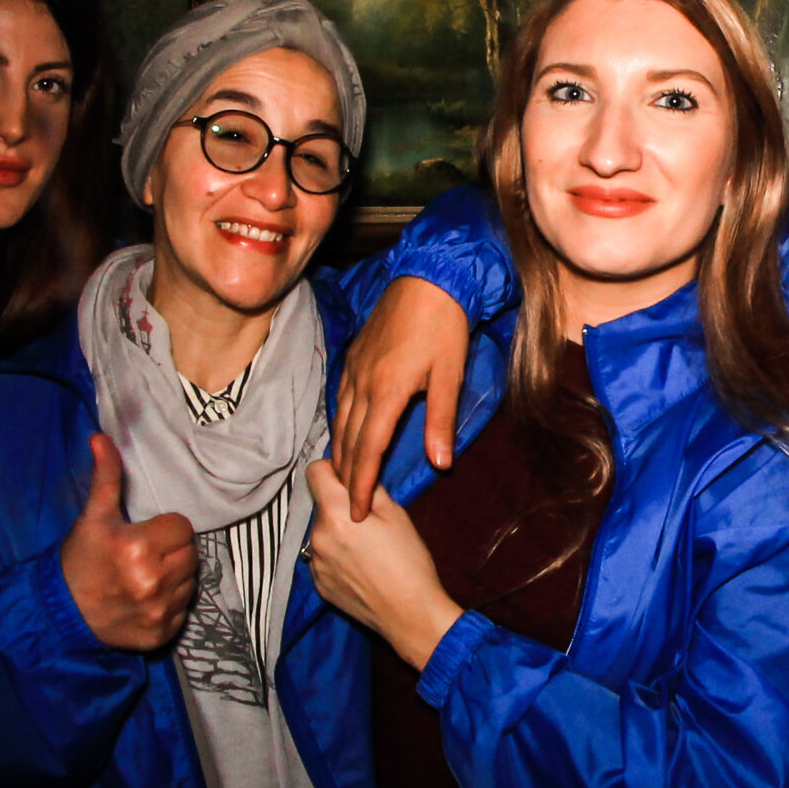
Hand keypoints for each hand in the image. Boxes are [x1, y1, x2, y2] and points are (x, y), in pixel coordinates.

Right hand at [59, 433, 198, 650]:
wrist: (61, 613)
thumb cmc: (80, 560)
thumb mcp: (93, 517)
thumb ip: (106, 478)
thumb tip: (101, 438)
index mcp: (138, 548)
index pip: (183, 527)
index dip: (164, 529)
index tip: (142, 535)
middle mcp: (152, 581)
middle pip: (190, 553)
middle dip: (171, 551)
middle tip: (143, 556)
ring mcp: (158, 611)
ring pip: (190, 581)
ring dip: (174, 577)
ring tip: (144, 577)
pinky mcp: (161, 634)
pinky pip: (184, 610)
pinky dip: (169, 604)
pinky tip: (145, 600)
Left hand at [304, 461, 462, 669]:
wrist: (410, 615)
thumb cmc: (409, 562)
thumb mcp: (396, 514)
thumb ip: (369, 487)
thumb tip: (357, 472)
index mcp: (335, 515)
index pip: (314, 472)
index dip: (332, 470)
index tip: (350, 479)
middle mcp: (317, 538)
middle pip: (320, 504)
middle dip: (340, 505)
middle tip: (370, 519)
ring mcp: (315, 563)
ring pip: (321, 531)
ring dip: (337, 531)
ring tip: (368, 548)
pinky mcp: (318, 584)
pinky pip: (323, 557)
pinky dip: (337, 555)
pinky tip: (362, 567)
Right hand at [332, 276, 471, 519]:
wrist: (428, 277)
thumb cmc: (445, 325)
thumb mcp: (450, 374)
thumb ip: (441, 421)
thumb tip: (440, 464)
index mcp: (387, 390)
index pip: (369, 448)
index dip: (361, 482)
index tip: (357, 510)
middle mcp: (363, 381)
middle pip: (349, 438)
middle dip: (345, 474)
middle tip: (344, 504)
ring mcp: (355, 367)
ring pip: (340, 418)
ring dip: (339, 450)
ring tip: (340, 477)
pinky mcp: (355, 355)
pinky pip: (340, 398)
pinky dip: (339, 423)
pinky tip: (343, 431)